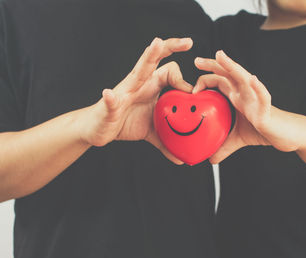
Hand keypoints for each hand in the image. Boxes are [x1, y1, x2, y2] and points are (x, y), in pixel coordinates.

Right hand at [80, 37, 192, 163]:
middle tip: (189, 41)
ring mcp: (125, 91)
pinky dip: (112, 98)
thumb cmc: (125, 123)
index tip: (196, 89)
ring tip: (156, 44)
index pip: (169, 70)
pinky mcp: (110, 104)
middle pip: (155, 59)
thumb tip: (181, 159)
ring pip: (138, 70)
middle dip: (170, 47)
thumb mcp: (151, 132)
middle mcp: (139, 83)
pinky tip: (111, 95)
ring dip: (148, 57)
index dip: (184, 76)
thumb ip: (166, 141)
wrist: (99, 130)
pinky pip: (112, 100)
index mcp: (150, 86)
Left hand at [193, 51, 305, 163]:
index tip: (192, 85)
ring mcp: (256, 100)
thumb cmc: (265, 131)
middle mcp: (246, 94)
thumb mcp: (239, 139)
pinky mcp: (267, 110)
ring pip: (244, 79)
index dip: (206, 78)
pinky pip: (263, 97)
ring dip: (232, 67)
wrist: (286, 136)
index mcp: (238, 97)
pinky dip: (258, 88)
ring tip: (220, 56)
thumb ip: (224, 147)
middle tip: (196, 60)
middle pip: (228, 74)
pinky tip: (253, 79)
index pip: (220, 81)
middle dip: (213, 65)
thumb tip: (210, 159)